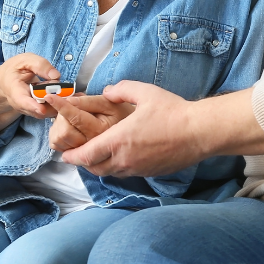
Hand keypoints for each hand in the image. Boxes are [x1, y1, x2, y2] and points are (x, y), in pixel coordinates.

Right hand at [0, 52, 60, 132]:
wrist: (6, 80)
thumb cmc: (15, 69)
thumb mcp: (25, 60)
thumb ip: (40, 65)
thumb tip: (56, 76)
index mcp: (14, 90)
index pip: (22, 101)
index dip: (32, 106)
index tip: (42, 109)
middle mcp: (21, 104)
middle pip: (38, 110)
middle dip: (53, 106)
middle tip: (68, 97)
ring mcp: (29, 109)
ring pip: (46, 113)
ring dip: (59, 106)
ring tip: (70, 95)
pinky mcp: (37, 111)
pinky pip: (49, 111)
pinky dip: (59, 106)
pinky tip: (68, 97)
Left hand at [61, 81, 203, 177]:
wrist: (199, 132)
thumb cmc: (173, 111)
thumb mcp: (144, 92)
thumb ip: (121, 90)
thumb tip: (107, 92)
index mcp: (118, 140)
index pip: (85, 155)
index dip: (71, 156)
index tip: (64, 154)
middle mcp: (124, 159)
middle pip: (94, 168)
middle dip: (84, 162)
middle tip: (80, 153)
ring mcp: (138, 169)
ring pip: (111, 173)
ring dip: (101, 165)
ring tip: (99, 155)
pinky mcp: (150, 173)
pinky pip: (127, 173)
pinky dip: (119, 167)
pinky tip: (124, 156)